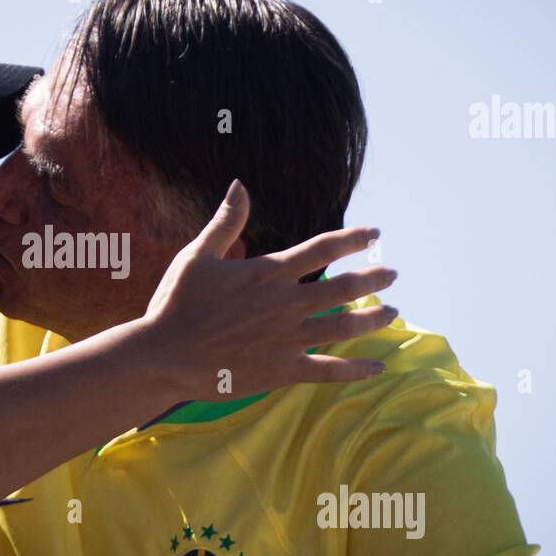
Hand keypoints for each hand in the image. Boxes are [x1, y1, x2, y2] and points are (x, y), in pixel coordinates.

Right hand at [142, 180, 397, 399]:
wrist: (163, 356)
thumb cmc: (175, 303)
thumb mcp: (197, 255)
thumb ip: (226, 222)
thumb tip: (240, 185)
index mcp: (267, 272)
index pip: (323, 248)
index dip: (353, 237)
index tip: (374, 232)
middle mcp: (285, 304)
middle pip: (344, 287)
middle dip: (373, 278)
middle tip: (393, 274)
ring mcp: (287, 339)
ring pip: (344, 326)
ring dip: (373, 318)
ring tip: (392, 312)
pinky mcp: (282, 370)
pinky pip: (329, 370)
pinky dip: (356, 369)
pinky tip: (377, 367)